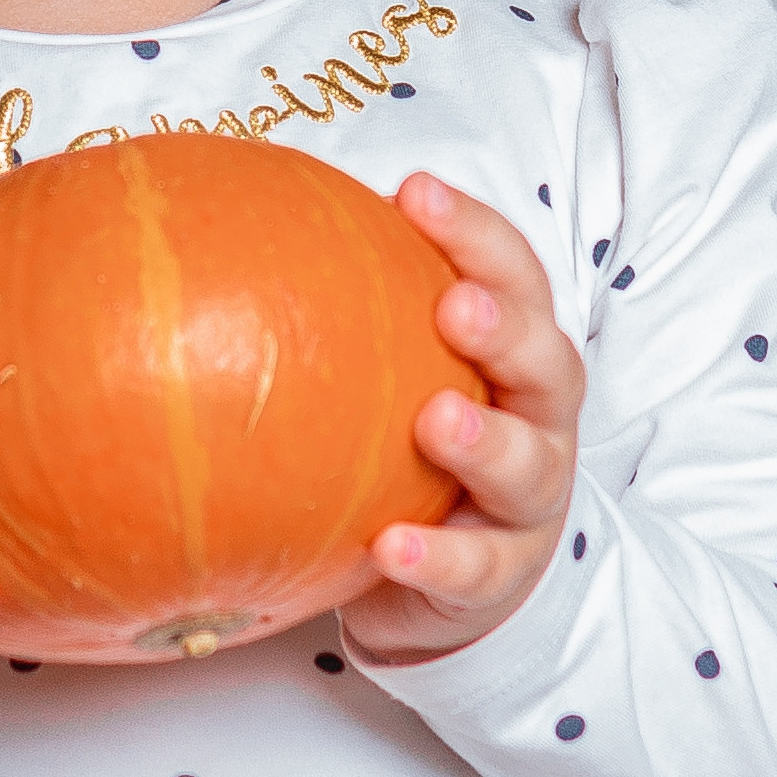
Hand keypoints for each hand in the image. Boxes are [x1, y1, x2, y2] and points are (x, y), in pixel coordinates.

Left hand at [339, 174, 585, 665]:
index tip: (415, 192)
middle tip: (456, 307)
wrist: (451, 583)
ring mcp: (528, 504)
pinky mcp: (500, 577)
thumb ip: (345, 321)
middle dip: (507, 329)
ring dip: (485, 443)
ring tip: (436, 422)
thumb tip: (228, 228)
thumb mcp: (393, 381)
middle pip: (549, 364)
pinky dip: (435, 558)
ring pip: (528, 468)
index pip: (514, 279)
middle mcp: (537, 421)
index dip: (475, 234)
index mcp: (512, 358)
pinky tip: (387, 546)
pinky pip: (473, 570)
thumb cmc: (415, 454)